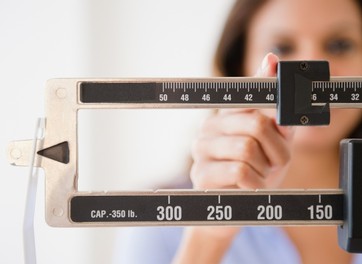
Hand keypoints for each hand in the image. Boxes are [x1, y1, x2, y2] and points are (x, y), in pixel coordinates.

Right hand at [191, 53, 293, 189]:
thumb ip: (273, 104)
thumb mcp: (274, 136)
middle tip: (274, 162)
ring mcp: (200, 151)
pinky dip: (255, 182)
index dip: (271, 103)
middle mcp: (208, 127)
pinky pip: (239, 171)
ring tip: (260, 174)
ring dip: (265, 167)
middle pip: (255, 124)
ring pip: (247, 148)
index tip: (284, 117)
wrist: (241, 204)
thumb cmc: (259, 167)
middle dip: (276, 148)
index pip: (248, 96)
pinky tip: (251, 185)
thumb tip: (272, 59)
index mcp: (224, 115)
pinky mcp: (200, 175)